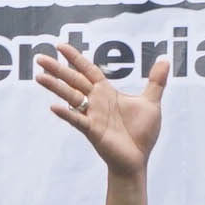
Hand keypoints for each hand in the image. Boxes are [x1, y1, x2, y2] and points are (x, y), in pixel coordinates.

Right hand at [35, 45, 166, 174]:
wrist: (137, 159)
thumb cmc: (141, 133)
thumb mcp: (151, 103)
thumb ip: (156, 81)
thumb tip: (165, 60)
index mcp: (107, 92)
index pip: (88, 70)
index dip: (75, 58)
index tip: (60, 45)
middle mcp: (96, 102)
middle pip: (74, 80)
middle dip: (57, 69)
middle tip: (39, 58)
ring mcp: (92, 116)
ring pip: (70, 97)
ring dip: (55, 87)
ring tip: (38, 76)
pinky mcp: (93, 131)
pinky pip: (78, 121)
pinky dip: (67, 114)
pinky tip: (54, 107)